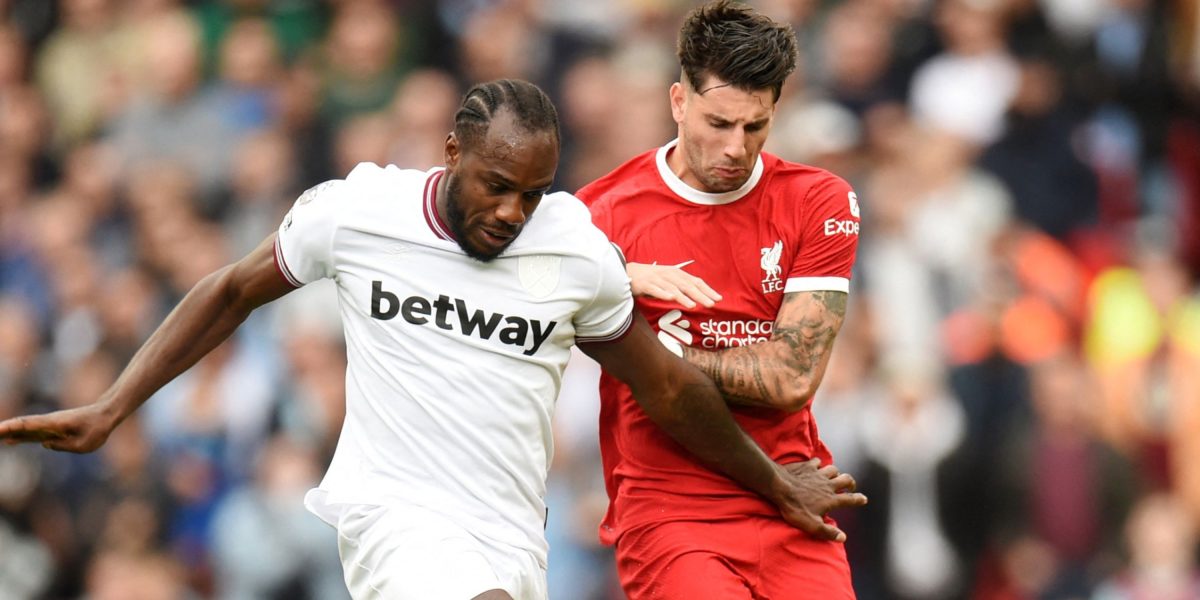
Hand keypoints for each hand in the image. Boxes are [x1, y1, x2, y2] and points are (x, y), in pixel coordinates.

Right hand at [0, 404, 118, 452]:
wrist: (105, 415)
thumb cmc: (97, 429)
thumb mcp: (84, 444)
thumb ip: (63, 446)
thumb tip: (45, 445)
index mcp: (55, 424)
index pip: (29, 425)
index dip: (12, 427)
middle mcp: (49, 422)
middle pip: (22, 426)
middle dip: (5, 430)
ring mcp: (50, 425)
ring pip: (26, 430)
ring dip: (9, 433)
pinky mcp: (54, 429)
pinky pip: (34, 434)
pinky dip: (21, 436)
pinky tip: (11, 441)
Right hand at [627, 261, 721, 308]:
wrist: (628, 271)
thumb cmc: (651, 278)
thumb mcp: (668, 279)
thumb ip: (681, 286)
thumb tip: (698, 296)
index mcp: (676, 273)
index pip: (695, 281)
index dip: (707, 289)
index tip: (719, 299)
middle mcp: (669, 274)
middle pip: (687, 285)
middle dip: (700, 295)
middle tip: (711, 304)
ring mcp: (657, 279)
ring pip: (673, 288)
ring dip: (683, 297)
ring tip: (693, 306)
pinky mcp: (645, 284)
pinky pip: (655, 289)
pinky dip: (663, 293)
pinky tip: (670, 298)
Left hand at [770, 458, 867, 541]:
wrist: (779, 487)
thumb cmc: (795, 507)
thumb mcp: (811, 525)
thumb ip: (828, 532)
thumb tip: (842, 538)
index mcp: (830, 499)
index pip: (849, 499)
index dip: (858, 499)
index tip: (863, 499)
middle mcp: (827, 485)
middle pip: (846, 479)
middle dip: (850, 482)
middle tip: (849, 486)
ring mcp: (817, 473)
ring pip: (833, 469)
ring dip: (835, 473)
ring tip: (834, 476)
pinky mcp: (807, 466)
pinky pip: (817, 462)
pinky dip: (818, 464)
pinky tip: (816, 466)